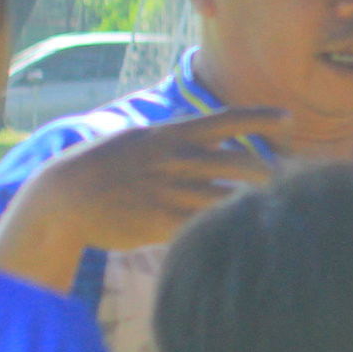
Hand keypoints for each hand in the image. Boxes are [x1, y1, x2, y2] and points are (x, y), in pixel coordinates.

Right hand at [0, 108, 282, 288]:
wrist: (62, 197)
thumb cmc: (106, 168)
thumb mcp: (141, 141)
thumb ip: (182, 142)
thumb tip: (221, 140)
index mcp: (169, 136)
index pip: (224, 120)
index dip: (260, 118)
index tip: (290, 118)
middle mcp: (173, 160)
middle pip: (239, 163)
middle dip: (270, 174)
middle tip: (290, 182)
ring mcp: (167, 191)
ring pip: (228, 197)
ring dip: (254, 205)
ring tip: (275, 210)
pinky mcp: (159, 222)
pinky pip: (205, 226)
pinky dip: (226, 229)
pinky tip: (243, 234)